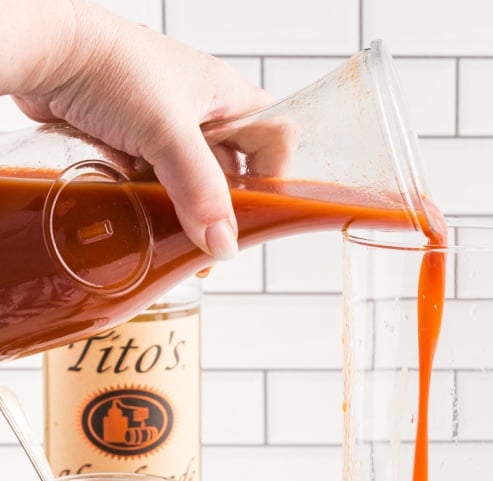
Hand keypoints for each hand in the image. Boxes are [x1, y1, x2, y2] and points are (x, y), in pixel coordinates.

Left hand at [9, 0, 270, 259]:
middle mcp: (199, 109)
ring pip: (189, 175)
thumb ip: (200, 190)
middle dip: (225, 202)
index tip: (260, 204)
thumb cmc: (111, 66)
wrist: (44, 53)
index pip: (275, 135)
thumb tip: (223, 242)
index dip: (275, 170)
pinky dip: (150, 196)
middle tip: (216, 234)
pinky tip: (145, 213)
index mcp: (225, 96)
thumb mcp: (168, 133)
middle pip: (232, 164)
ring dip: (184, 203)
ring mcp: (162, 123)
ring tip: (179, 232)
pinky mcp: (128, 136)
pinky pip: (153, 176)